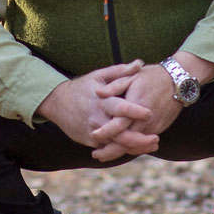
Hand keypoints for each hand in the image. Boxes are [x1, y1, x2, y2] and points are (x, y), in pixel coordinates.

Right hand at [36, 61, 158, 157]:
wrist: (57, 103)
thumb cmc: (82, 87)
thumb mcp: (99, 75)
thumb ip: (121, 71)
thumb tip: (140, 63)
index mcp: (101, 102)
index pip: (120, 109)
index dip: (135, 112)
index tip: (150, 113)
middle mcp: (97, 119)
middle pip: (120, 135)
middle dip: (140, 139)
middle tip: (156, 138)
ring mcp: (93, 133)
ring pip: (116, 145)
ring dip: (135, 148)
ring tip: (152, 145)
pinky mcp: (90, 142)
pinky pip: (109, 149)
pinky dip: (123, 149)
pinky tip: (138, 148)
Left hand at [89, 52, 213, 161]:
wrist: (178, 82)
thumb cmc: (152, 76)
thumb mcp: (132, 76)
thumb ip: (115, 86)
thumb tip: (98, 93)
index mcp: (136, 105)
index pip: (119, 124)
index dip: (105, 131)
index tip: (93, 134)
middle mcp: (145, 120)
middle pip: (126, 141)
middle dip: (110, 151)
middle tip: (95, 154)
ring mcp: (153, 126)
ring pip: (135, 146)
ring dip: (119, 152)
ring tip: (103, 155)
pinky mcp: (158, 129)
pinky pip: (143, 143)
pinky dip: (131, 148)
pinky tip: (120, 150)